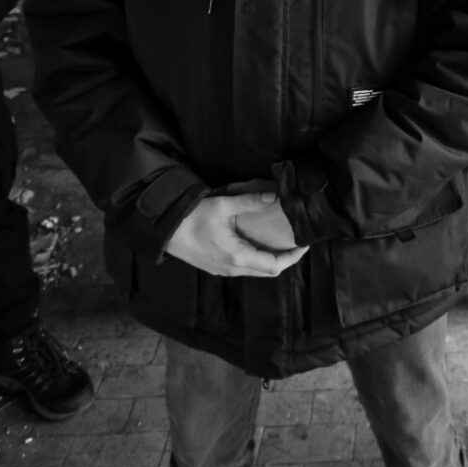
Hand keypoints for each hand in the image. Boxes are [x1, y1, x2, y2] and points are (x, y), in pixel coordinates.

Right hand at [165, 192, 307, 277]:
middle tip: (296, 243)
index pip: (274, 265)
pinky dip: (257, 259)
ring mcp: (223, 271)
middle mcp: (232, 269)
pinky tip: (258, 244)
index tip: (304, 244)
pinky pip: (243, 268)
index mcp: (238, 257)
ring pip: (255, 271)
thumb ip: (251, 201)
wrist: (163, 230)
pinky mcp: (215, 267)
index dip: (293, 257)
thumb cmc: (191, 218)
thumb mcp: (223, 205)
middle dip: (285, 259)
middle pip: (268, 271)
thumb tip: (275, 195)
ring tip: (281, 242)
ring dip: (270, 260)